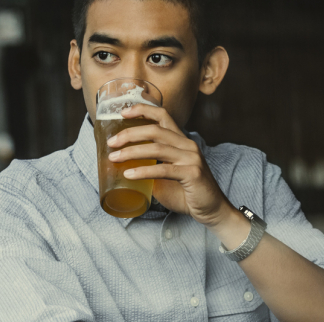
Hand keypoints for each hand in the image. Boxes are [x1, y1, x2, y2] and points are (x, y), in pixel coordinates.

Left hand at [106, 103, 236, 227]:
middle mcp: (187, 145)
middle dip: (130, 134)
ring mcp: (191, 158)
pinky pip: (163, 169)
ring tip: (114, 158)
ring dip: (132, 152)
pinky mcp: (192, 173)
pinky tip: (129, 174)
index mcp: (181, 141)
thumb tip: (124, 164)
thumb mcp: (166, 174)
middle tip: (111, 143)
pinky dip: (143, 171)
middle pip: (155, 130)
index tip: (123, 112)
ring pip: (157, 148)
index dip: (143, 110)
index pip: (163, 115)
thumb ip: (151, 165)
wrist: (212, 209)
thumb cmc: (187, 192)